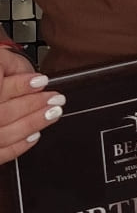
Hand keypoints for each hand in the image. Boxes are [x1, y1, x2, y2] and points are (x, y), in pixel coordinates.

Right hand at [0, 47, 65, 164]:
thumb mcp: (0, 59)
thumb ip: (9, 64)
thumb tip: (33, 77)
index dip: (20, 86)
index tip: (41, 80)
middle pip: (3, 114)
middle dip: (32, 105)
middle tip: (55, 98)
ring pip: (4, 135)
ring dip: (32, 124)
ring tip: (53, 113)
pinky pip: (2, 153)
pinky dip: (19, 146)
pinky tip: (35, 135)